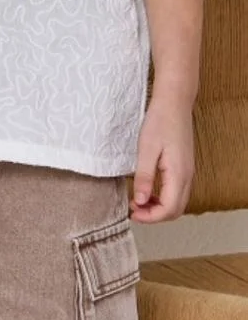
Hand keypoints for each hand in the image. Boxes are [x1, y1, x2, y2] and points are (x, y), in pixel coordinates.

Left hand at [130, 93, 195, 223]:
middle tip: (133, 210)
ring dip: (158, 209)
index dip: (149, 217)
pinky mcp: (184, 169)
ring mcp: (188, 173)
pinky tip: (147, 193)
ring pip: (177, 203)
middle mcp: (187, 176)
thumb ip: (144, 178)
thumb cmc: (160, 121)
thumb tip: (140, 202)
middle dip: (154, 216)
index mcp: (178, 174)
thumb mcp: (146, 150)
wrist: (174, 102)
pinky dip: (163, 199)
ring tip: (138, 202)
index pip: (168, 209)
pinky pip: (177, 193)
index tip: (132, 212)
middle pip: (175, 211)